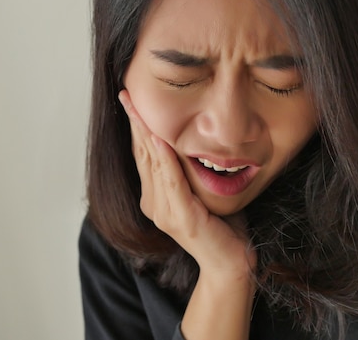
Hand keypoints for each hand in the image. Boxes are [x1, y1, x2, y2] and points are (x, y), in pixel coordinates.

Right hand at [118, 89, 255, 279]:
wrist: (231, 262)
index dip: (136, 128)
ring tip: (137, 108)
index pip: (143, 156)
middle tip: (126, 96)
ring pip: (152, 163)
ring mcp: (163, 212)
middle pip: (142, 155)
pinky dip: (164, 156)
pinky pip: (170, 179)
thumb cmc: (222, 227)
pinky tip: (158, 137)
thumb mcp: (201, 192)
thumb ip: (189, 172)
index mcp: (155, 199)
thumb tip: (189, 143)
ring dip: (144, 132)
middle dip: (134, 123)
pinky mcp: (180, 217)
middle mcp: (153, 204)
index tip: (130, 102)